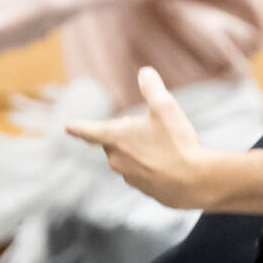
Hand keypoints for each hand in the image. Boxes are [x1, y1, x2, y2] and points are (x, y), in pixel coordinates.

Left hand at [67, 66, 210, 208]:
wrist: (195, 181)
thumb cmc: (177, 143)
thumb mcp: (165, 107)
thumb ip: (152, 88)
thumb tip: (145, 72)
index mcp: (116, 138)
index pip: (89, 131)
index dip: (78, 127)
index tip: (68, 127)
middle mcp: (117, 160)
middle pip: (112, 143)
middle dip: (123, 135)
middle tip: (145, 127)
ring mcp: (130, 178)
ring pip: (127, 159)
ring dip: (138, 151)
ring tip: (162, 145)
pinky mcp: (145, 190)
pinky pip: (142, 174)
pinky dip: (150, 167)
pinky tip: (169, 163)